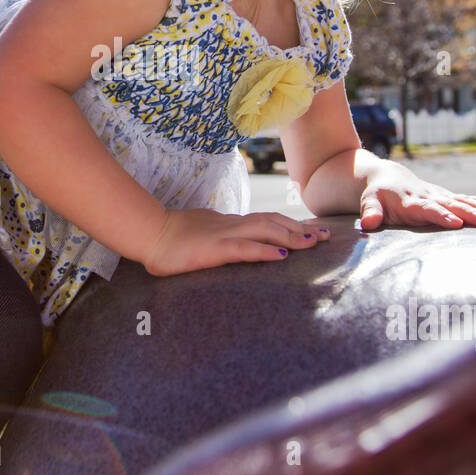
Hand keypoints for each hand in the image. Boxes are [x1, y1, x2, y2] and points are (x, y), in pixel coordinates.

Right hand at [141, 207, 330, 276]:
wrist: (149, 233)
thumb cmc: (170, 238)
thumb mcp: (202, 236)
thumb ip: (220, 240)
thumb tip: (233, 247)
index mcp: (229, 223)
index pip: (266, 220)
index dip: (291, 224)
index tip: (312, 231)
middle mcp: (232, 225)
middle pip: (273, 222)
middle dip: (302, 229)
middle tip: (326, 236)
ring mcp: (224, 235)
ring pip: (265, 230)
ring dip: (292, 236)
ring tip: (313, 243)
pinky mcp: (214, 249)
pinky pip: (244, 248)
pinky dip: (264, 250)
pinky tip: (281, 254)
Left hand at [359, 163, 475, 231]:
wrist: (386, 176)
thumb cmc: (377, 194)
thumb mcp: (369, 202)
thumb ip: (370, 212)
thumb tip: (368, 223)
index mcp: (412, 202)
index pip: (428, 209)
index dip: (441, 215)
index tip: (456, 223)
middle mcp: (431, 197)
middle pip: (453, 205)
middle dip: (472, 213)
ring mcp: (442, 196)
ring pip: (467, 201)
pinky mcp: (450, 197)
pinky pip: (472, 201)